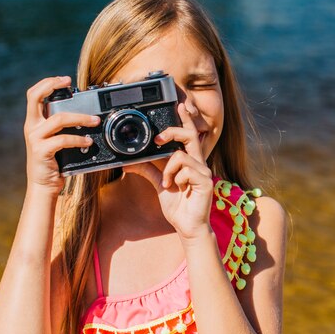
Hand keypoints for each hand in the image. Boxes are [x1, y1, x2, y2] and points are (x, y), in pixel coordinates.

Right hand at [23, 76, 99, 195]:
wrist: (43, 185)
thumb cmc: (54, 161)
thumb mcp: (55, 140)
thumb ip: (62, 127)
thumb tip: (86, 114)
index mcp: (35, 121)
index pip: (34, 94)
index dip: (47, 83)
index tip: (65, 79)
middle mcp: (32, 127)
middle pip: (35, 97)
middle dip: (52, 85)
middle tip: (70, 83)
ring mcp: (35, 138)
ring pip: (58, 118)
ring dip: (80, 117)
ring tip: (95, 121)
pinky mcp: (41, 151)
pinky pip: (62, 140)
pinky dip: (78, 139)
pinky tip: (88, 141)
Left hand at [123, 102, 213, 239]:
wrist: (188, 227)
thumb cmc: (178, 207)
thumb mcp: (159, 185)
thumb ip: (148, 171)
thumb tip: (129, 163)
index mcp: (190, 162)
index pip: (189, 136)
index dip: (185, 121)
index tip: (180, 106)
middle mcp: (199, 164)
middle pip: (189, 135)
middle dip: (172, 132)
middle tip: (158, 140)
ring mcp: (204, 172)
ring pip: (180, 155)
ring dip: (168, 169)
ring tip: (167, 183)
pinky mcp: (205, 181)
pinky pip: (184, 169)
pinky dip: (175, 178)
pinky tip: (177, 189)